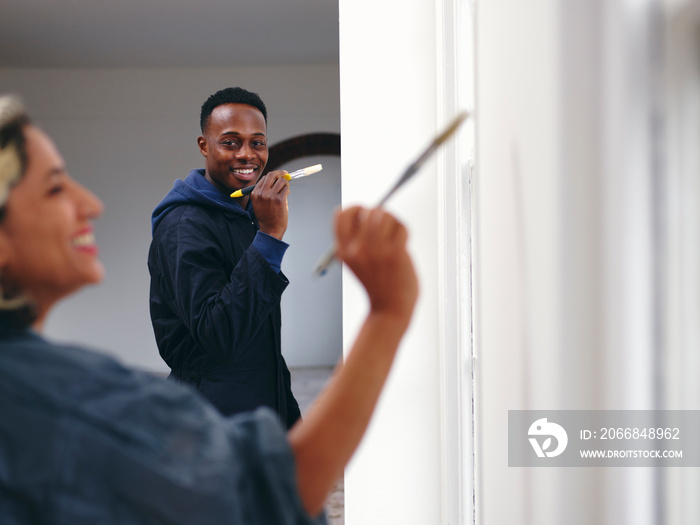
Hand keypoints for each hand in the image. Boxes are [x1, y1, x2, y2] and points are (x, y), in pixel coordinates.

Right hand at [251, 170, 289, 239]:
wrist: (270, 229)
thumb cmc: (267, 216)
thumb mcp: (260, 202)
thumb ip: (266, 190)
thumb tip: (278, 178)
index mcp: (255, 193)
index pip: (265, 178)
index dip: (273, 176)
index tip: (279, 176)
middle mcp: (261, 193)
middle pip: (272, 175)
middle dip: (280, 173)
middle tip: (286, 174)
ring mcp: (270, 196)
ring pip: (281, 181)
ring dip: (285, 184)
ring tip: (285, 191)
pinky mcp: (279, 199)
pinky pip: (286, 188)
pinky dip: (287, 191)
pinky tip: (285, 197)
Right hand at [334, 206, 417, 320]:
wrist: (389, 311)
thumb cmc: (378, 284)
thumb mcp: (357, 262)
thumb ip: (358, 239)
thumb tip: (371, 211)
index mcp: (343, 250)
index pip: (341, 215)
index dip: (356, 209)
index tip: (366, 214)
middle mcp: (356, 250)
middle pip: (368, 211)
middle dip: (380, 214)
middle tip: (387, 227)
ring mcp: (375, 251)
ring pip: (385, 215)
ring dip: (394, 221)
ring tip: (396, 235)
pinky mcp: (394, 254)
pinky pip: (401, 227)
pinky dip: (405, 231)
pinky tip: (404, 243)